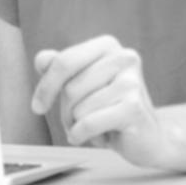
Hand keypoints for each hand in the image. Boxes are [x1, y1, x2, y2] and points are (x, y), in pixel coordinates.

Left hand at [30, 35, 162, 165]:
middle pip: (70, 88)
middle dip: (67, 112)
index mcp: (108, 45)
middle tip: (80, 121)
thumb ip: (60, 68)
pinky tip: (97, 139)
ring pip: (78, 108)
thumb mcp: (83, 85)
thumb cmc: (110, 108)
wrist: (147, 138)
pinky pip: (88, 123)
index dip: (46, 87)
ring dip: (78, 126)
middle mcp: (123, 57)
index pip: (64, 62)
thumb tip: (42, 60)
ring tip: (97, 127)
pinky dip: (83, 135)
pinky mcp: (134, 108)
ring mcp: (131, 82)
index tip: (37, 107)